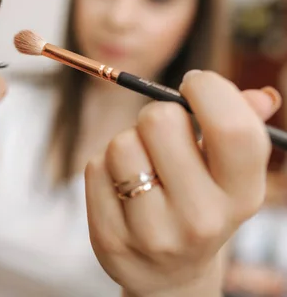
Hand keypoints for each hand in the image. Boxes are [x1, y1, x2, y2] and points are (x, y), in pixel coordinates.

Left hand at [84, 70, 281, 296]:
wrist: (167, 272)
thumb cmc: (199, 203)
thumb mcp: (230, 175)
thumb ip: (242, 128)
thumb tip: (261, 96)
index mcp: (242, 195)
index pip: (231, 128)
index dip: (208, 89)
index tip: (195, 84)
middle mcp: (201, 219)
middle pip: (160, 121)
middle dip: (157, 113)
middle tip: (162, 131)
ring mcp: (152, 232)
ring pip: (122, 143)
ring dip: (128, 143)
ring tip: (143, 166)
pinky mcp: (110, 237)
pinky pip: (95, 166)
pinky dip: (105, 166)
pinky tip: (122, 188)